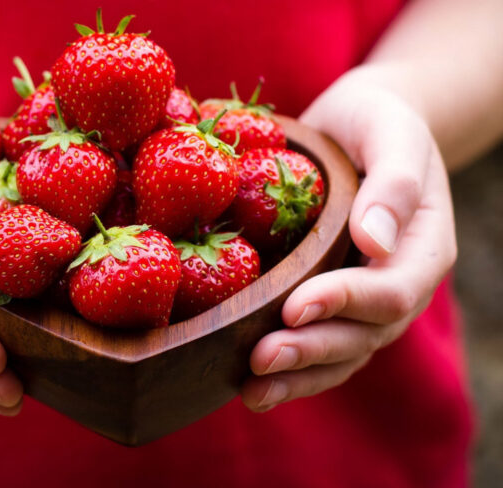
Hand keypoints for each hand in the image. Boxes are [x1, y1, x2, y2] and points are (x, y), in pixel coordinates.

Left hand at [241, 69, 456, 410]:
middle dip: (312, 351)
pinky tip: (251, 386)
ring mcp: (367, 301)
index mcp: (424, 248)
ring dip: (298, 376)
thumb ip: (393, 185)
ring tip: (251, 392)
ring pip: (341, 354)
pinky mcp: (334, 303)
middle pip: (364, 336)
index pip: (391, 291)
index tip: (294, 306)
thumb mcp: (392, 133)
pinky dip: (291, 371)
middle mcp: (398, 284)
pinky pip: (321, 346)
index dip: (344, 303)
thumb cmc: (378, 122)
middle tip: (260, 360)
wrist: (363, 126)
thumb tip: (375, 243)